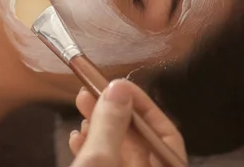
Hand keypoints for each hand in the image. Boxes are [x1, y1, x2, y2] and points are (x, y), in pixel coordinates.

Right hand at [69, 79, 187, 166]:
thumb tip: (119, 89)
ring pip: (120, 150)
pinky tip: (77, 138)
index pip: (166, 134)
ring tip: (82, 106)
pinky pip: (105, 162)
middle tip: (95, 90)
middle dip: (116, 112)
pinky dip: (93, 148)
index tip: (119, 84)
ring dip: (100, 126)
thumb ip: (111, 125)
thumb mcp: (100, 161)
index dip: (144, 105)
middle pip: (141, 140)